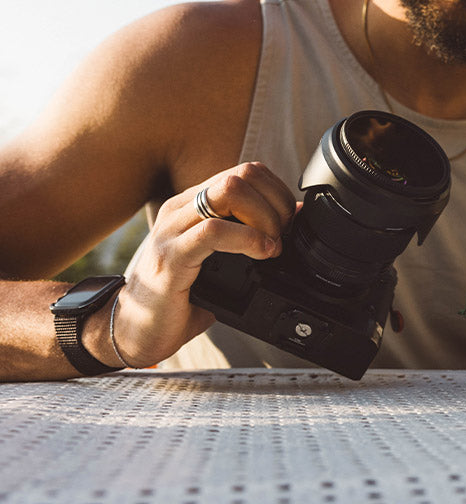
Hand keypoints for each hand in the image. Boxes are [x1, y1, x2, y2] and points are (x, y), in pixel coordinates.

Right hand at [105, 162, 297, 367]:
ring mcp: (172, 230)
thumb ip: (251, 234)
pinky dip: (247, 238)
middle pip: (241, 174)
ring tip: (273, 246)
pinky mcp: (170, 258)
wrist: (132, 333)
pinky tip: (261, 253)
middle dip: (275, 203)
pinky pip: (213, 231)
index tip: (288, 223)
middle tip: (283, 235)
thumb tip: (295, 215)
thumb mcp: (222, 258)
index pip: (245, 171)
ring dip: (264, 217)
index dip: (276, 192)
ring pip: (228, 192)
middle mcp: (181, 209)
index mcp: (193, 204)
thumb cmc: (181, 298)